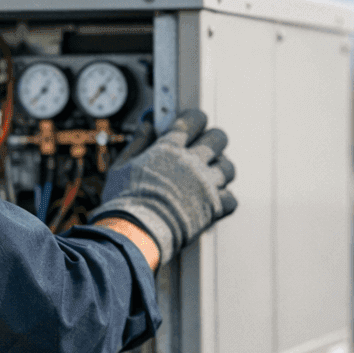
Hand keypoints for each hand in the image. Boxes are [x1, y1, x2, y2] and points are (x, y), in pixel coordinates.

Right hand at [90, 109, 236, 265]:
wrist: (136, 233)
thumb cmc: (124, 201)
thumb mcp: (123, 166)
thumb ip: (139, 141)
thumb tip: (148, 121)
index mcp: (169, 149)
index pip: (193, 120)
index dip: (193, 119)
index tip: (190, 124)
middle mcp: (192, 162)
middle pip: (218, 138)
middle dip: (211, 140)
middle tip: (202, 149)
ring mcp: (206, 184)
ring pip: (228, 167)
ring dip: (218, 169)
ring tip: (206, 177)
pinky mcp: (213, 207)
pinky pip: (230, 198)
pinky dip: (222, 199)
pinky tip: (209, 200)